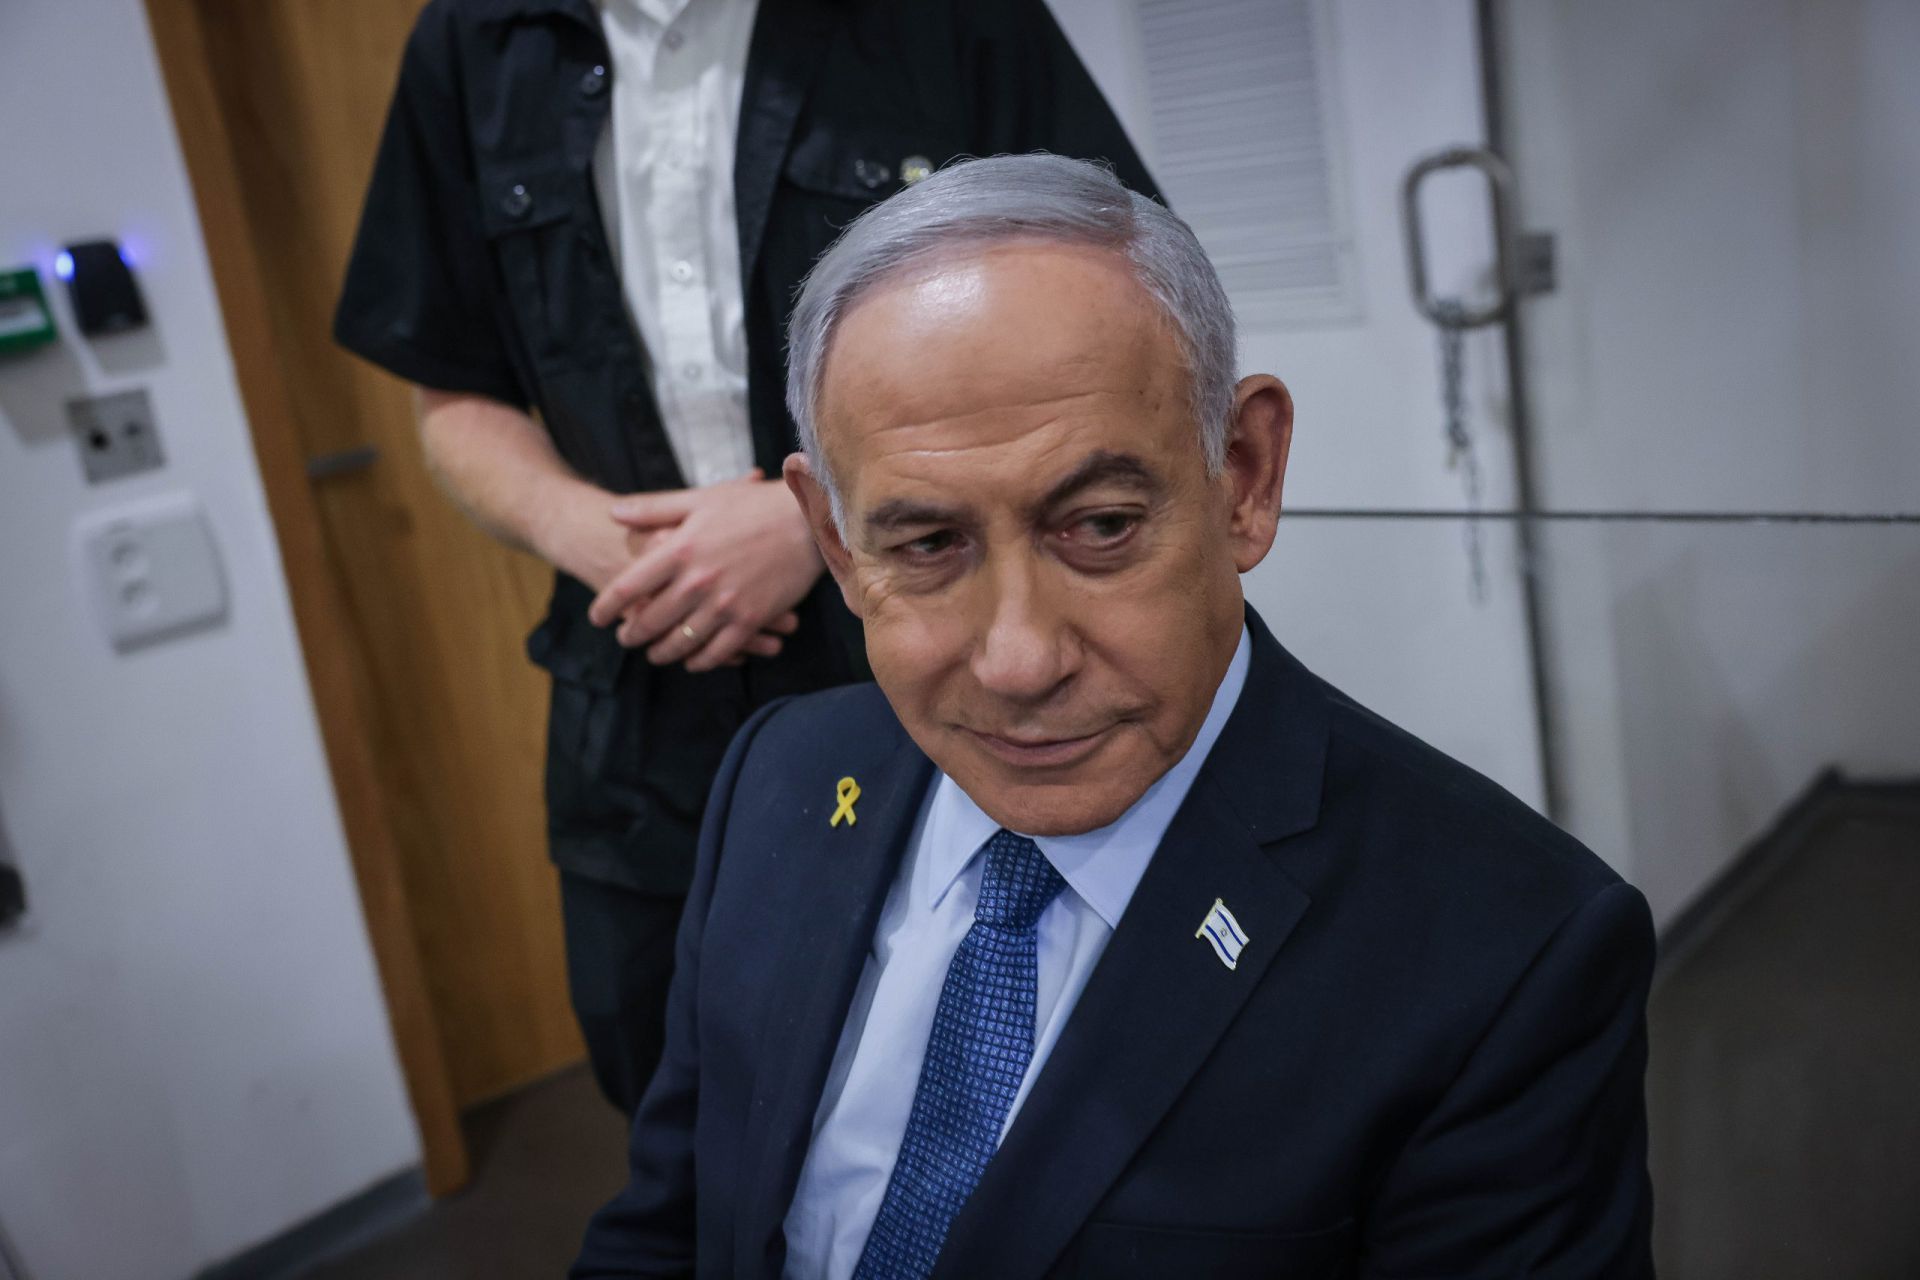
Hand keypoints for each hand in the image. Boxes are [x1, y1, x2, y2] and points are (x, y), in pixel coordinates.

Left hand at [588, 472, 823, 671]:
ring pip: (681, 642)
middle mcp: (697, 581)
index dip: (607, 606)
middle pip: (650, 621)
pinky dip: (700, 661)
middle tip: (626, 638)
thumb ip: (654, 509)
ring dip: (662, 653)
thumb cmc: (752, 506)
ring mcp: (724, 604)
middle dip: (633, 634)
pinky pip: (717, 651)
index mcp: (680, 549)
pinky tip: (692, 661)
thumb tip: (613, 514)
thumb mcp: (700, 499)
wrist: (807, 521)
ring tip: (654, 654)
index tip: (597, 618)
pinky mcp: (751, 620)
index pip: (628, 587)